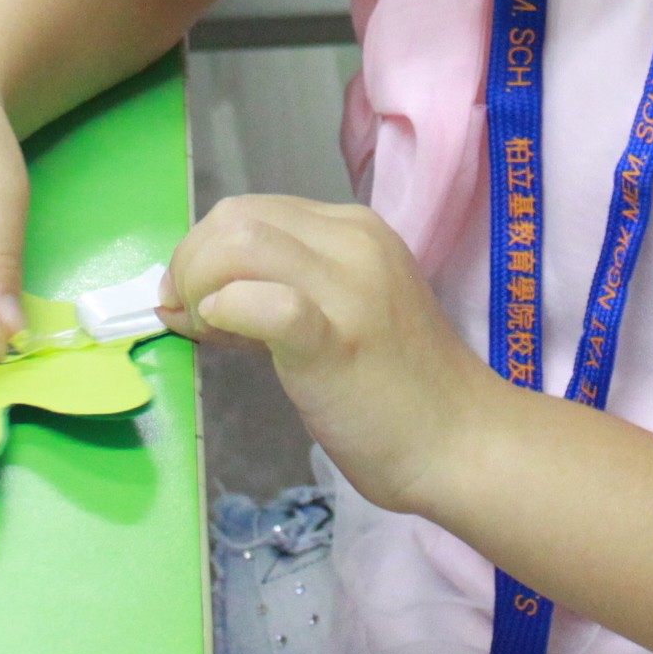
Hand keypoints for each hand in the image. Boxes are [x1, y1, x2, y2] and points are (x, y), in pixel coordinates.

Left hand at [168, 195, 497, 516]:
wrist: (463, 442)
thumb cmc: (398, 390)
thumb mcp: (340, 314)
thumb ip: (275, 294)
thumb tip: (193, 298)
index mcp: (353, 230)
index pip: (250, 211)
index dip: (203, 251)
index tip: (195, 303)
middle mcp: (352, 243)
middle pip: (236, 217)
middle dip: (190, 264)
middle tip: (190, 318)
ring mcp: (349, 289)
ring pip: (241, 243)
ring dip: (200, 285)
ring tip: (209, 332)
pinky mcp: (338, 341)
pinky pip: (270, 304)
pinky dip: (230, 310)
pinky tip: (224, 334)